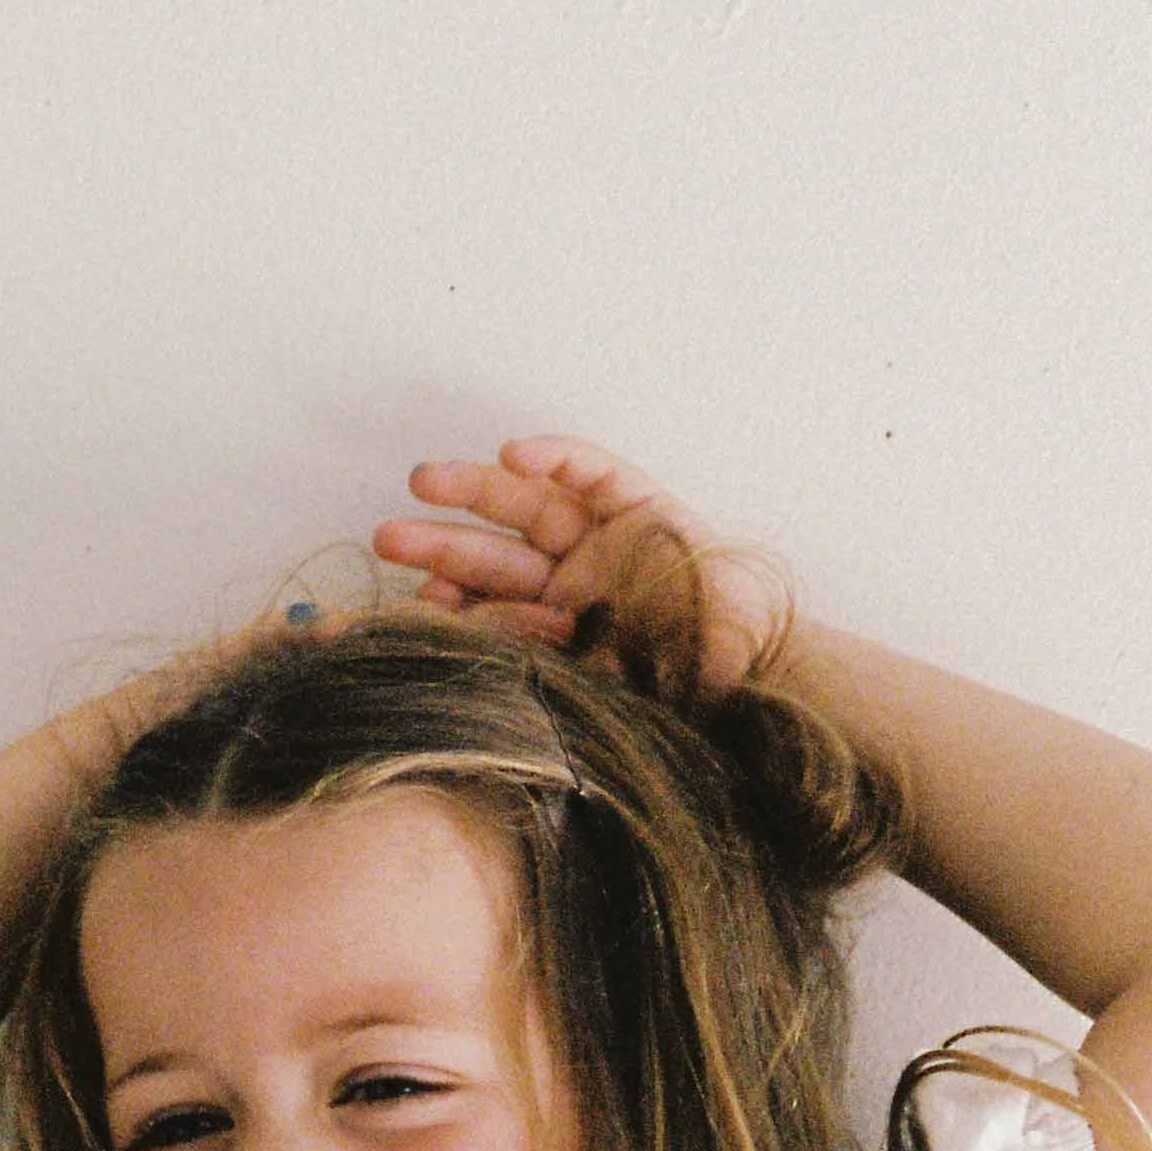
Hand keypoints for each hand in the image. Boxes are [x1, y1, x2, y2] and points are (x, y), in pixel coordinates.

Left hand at [371, 438, 787, 700]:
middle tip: (387, 538)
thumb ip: (533, 670)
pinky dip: (557, 459)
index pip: (489, 610)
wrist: (763, 676)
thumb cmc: (685, 697)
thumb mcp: (595, 691)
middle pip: (494, 554)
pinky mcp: (643, 504)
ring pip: (528, 505)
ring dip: (476, 490)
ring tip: (422, 482)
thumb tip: (457, 660)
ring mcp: (605, 539)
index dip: (452, 603)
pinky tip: (512, 453)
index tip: (416, 604)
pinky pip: (592, 473)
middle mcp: (573, 582)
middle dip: (439, 545)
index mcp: (556, 631)